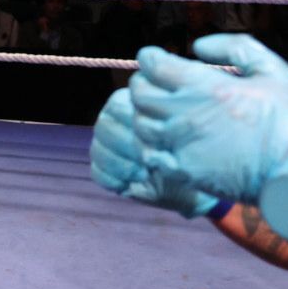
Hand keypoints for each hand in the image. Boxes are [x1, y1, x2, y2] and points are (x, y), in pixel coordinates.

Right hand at [90, 88, 219, 217]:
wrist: (191, 183)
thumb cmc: (189, 154)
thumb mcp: (183, 141)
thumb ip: (166, 131)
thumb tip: (151, 140)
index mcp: (131, 104)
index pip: (116, 106)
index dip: (132, 127)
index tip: (155, 145)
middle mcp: (114, 120)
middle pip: (103, 128)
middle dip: (126, 148)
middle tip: (149, 163)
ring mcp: (105, 144)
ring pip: (97, 150)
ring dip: (120, 165)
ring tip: (143, 174)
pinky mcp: (103, 168)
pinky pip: (96, 172)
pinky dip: (113, 180)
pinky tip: (131, 184)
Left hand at [128, 35, 287, 242]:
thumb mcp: (273, 69)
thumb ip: (234, 48)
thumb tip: (197, 47)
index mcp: (207, 87)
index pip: (153, 65)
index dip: (150, 58)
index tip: (156, 59)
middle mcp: (186, 115)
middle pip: (139, 94)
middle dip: (143, 84)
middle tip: (155, 83)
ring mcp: (182, 146)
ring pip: (139, 125)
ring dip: (143, 115)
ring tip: (158, 111)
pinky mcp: (184, 173)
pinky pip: (149, 155)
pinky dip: (150, 144)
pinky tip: (164, 140)